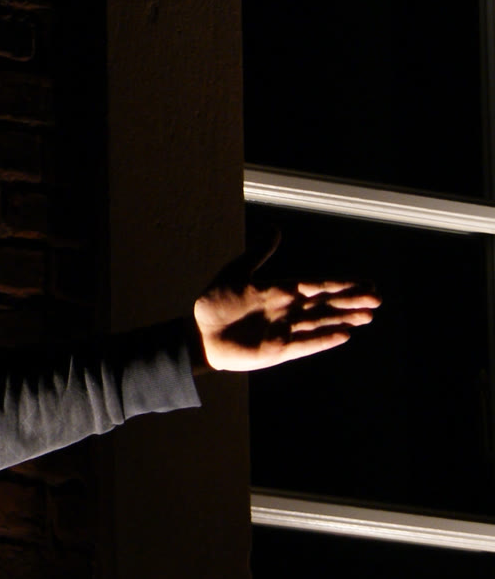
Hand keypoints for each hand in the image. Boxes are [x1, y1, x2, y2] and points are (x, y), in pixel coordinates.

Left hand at [192, 236, 378, 372]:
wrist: (200, 332)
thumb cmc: (216, 301)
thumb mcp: (238, 272)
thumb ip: (259, 253)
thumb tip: (276, 229)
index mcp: (280, 291)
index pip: (317, 286)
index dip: (341, 285)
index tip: (366, 282)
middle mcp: (288, 310)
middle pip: (325, 304)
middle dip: (351, 301)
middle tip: (378, 298)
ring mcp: (286, 330)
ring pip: (321, 323)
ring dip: (344, 319)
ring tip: (368, 316)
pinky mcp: (278, 349)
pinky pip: (305, 344)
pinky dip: (323, 339)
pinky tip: (344, 335)